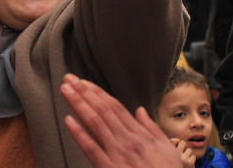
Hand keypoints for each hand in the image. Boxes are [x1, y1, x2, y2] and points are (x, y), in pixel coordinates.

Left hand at [61, 74, 180, 167]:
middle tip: (69, 78)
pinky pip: (91, 148)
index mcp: (139, 133)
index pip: (115, 107)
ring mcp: (117, 153)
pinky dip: (79, 133)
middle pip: (102, 110)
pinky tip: (68, 121)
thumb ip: (151, 127)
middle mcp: (126, 139)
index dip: (98, 93)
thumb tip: (139, 110)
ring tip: (66, 90)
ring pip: (95, 123)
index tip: (85, 83)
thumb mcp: (166, 148)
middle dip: (84, 92)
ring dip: (79, 104)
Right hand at [169, 138, 195, 167]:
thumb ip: (172, 148)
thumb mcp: (171, 157)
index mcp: (168, 154)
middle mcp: (175, 156)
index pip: (172, 141)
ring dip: (188, 155)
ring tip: (184, 161)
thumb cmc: (175, 164)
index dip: (176, 140)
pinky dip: (191, 160)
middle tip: (181, 154)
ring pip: (189, 150)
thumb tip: (177, 140)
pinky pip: (193, 156)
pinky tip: (188, 165)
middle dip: (183, 147)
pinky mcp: (190, 163)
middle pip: (183, 143)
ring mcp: (183, 159)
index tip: (177, 142)